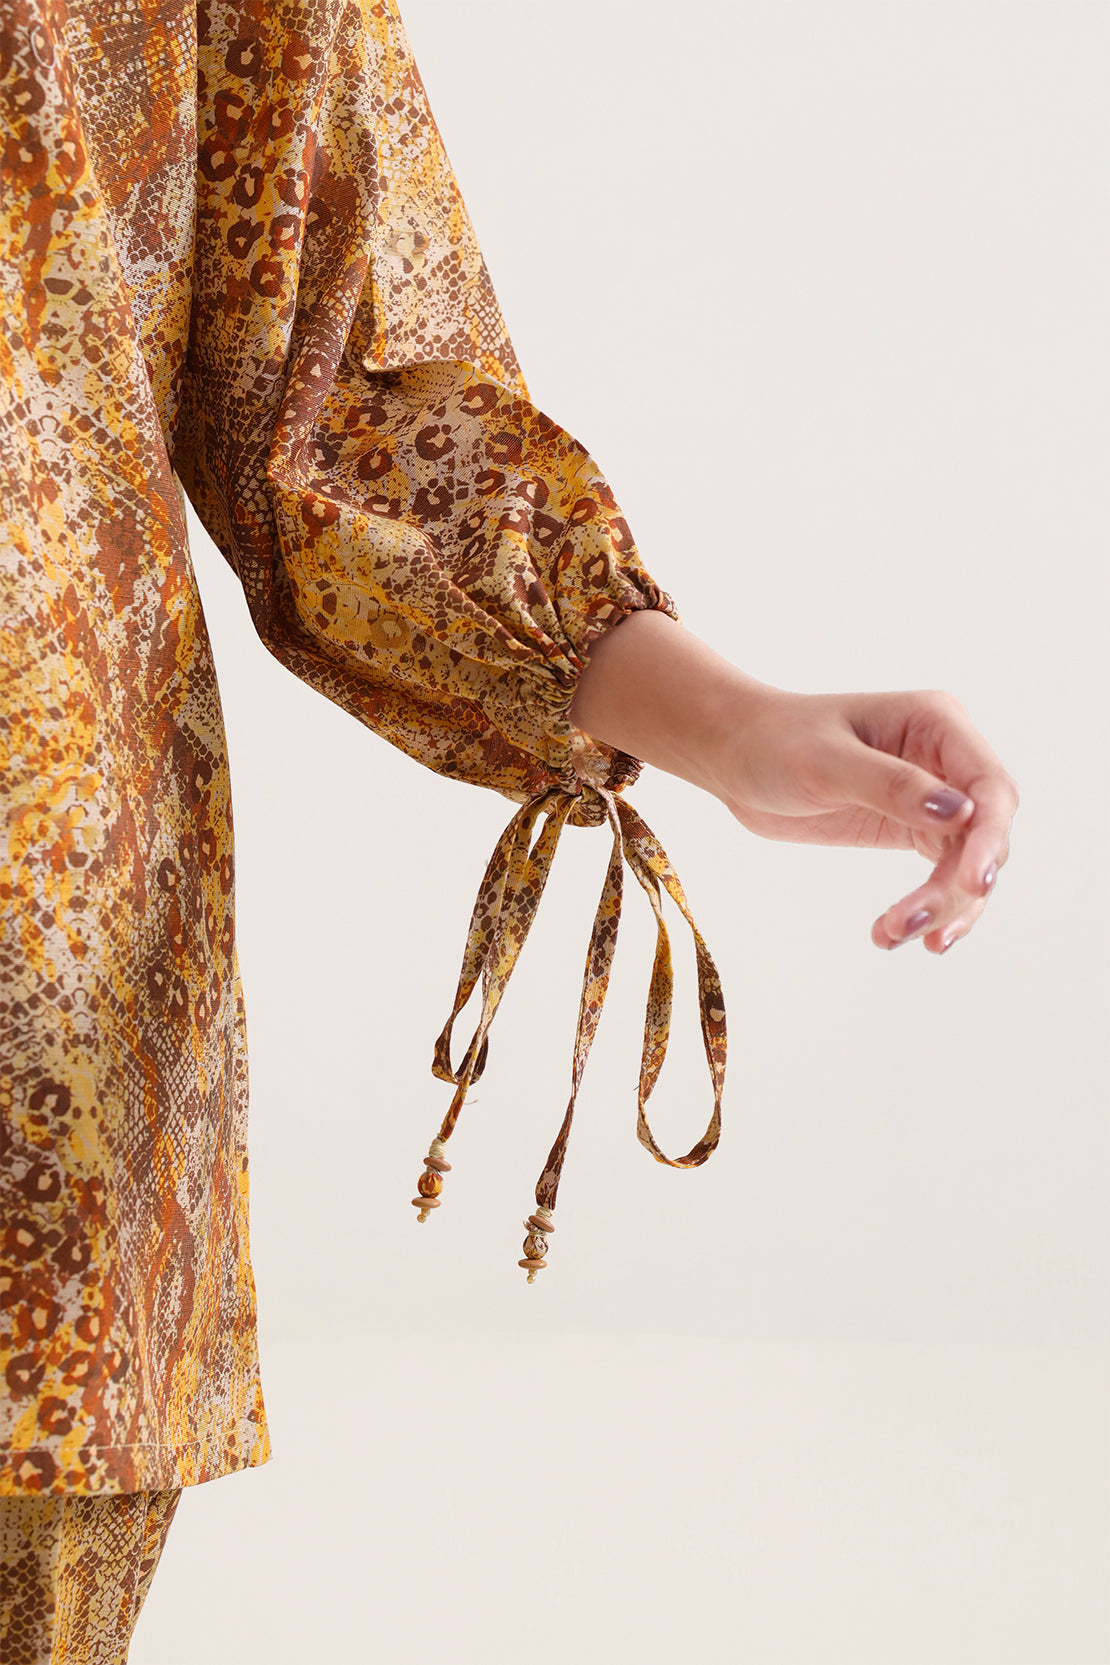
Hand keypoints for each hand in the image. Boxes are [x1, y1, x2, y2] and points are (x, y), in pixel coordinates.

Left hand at [716, 685, 1018, 953]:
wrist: (736, 756)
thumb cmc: (775, 742)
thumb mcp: (826, 762)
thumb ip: (893, 786)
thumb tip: (962, 815)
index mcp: (936, 723)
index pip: (989, 787)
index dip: (989, 839)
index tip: (972, 883)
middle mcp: (945, 758)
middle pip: (984, 833)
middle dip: (959, 884)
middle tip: (918, 926)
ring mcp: (932, 797)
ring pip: (966, 862)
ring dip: (942, 906)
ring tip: (893, 936)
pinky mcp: (910, 828)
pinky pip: (941, 874)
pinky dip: (931, 907)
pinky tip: (907, 936)